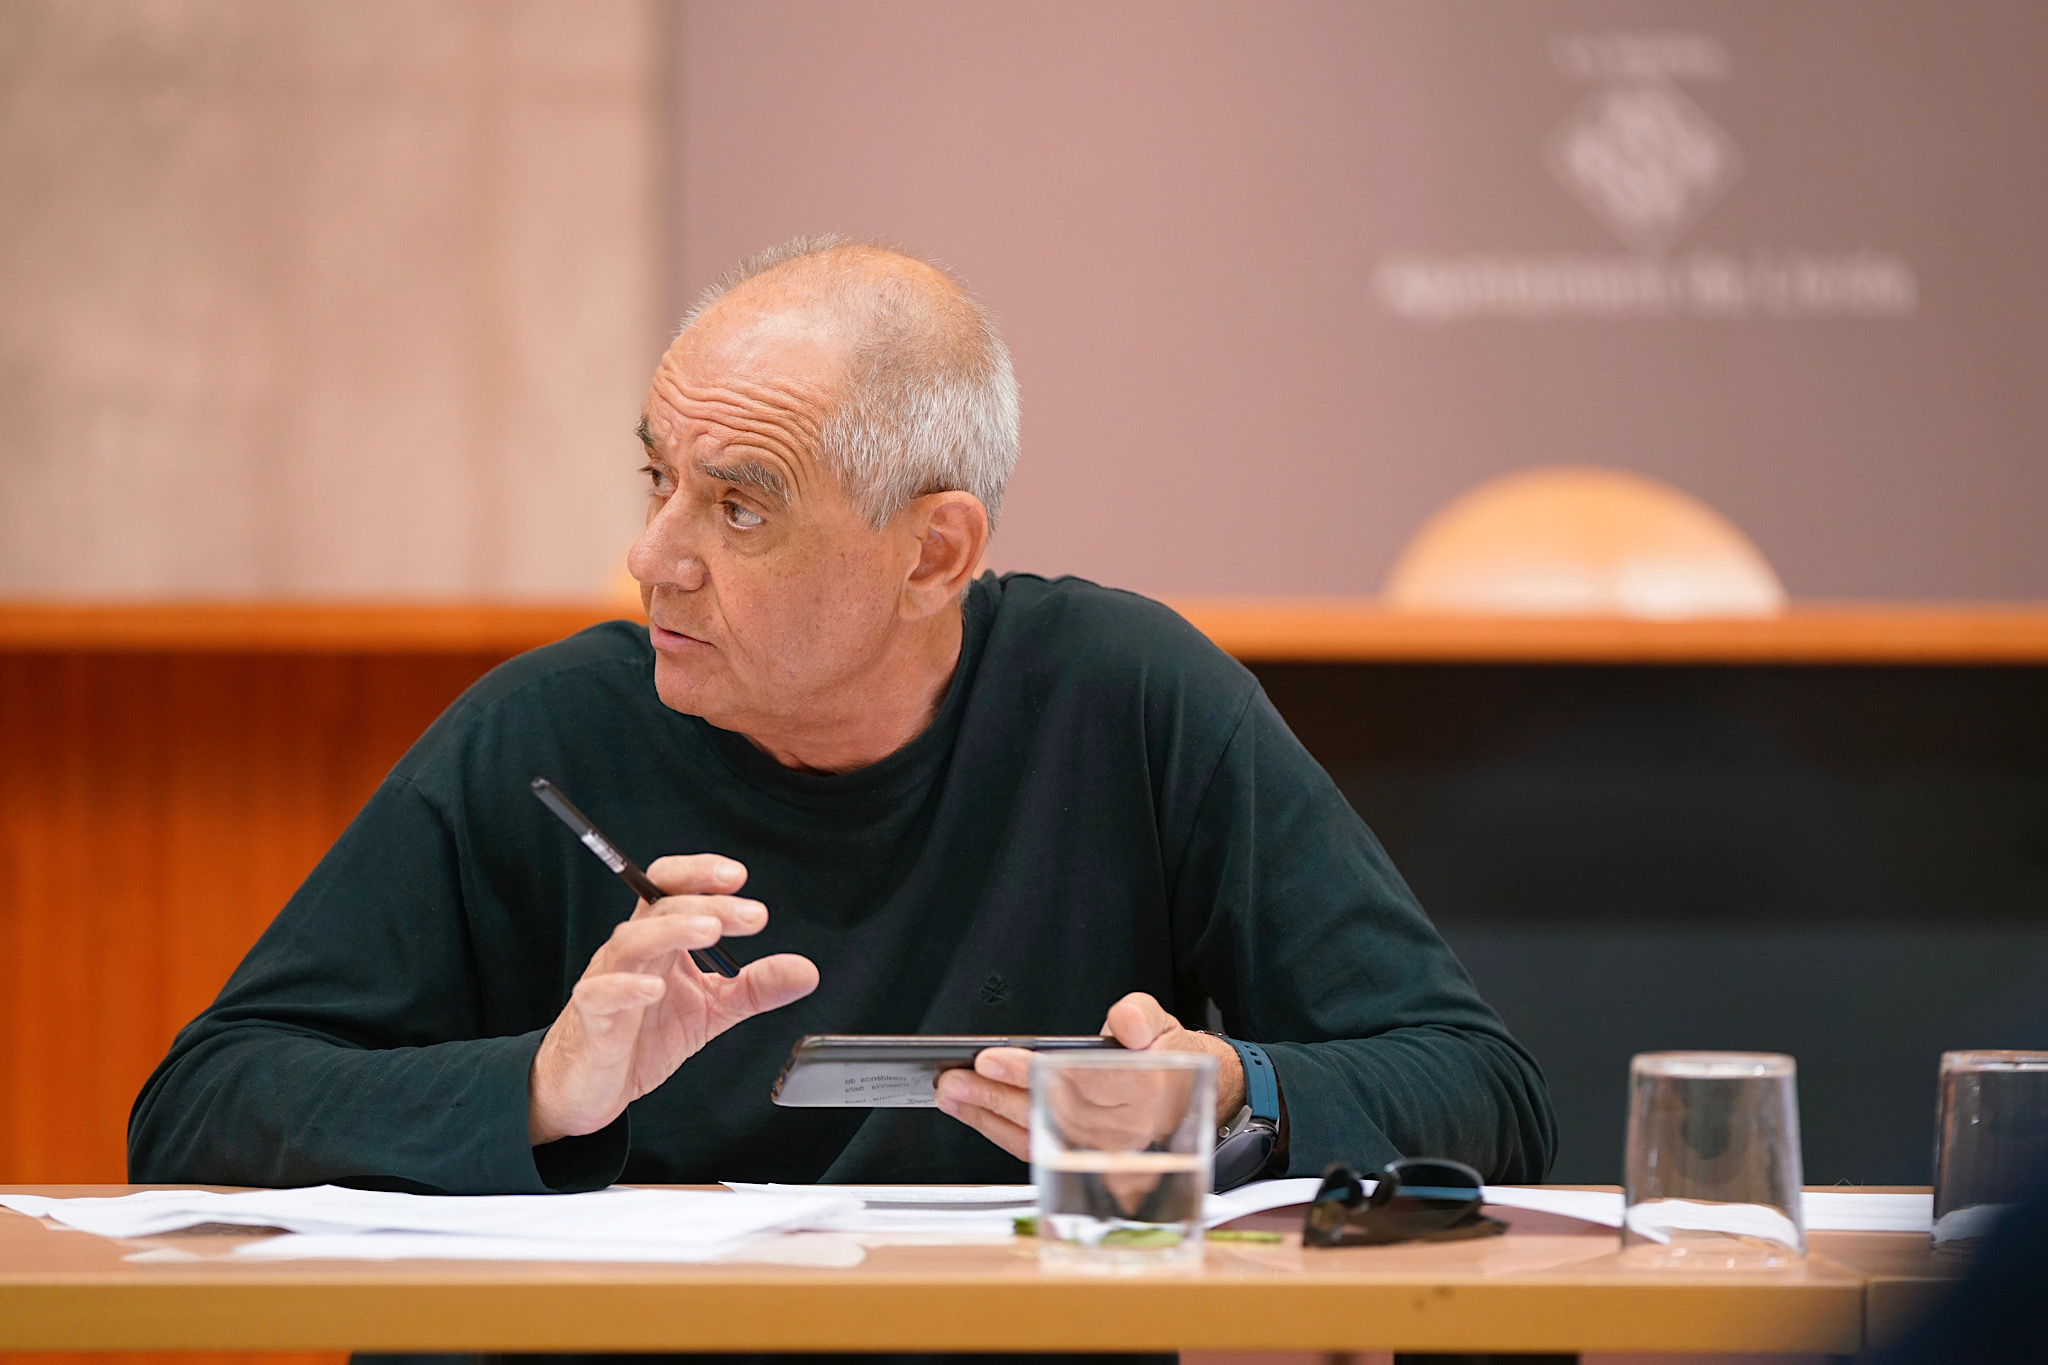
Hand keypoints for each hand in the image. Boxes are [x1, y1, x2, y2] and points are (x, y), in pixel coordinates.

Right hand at [528, 854, 817, 1143]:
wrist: (591, 1085)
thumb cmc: (642, 1036)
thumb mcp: (711, 1009)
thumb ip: (754, 988)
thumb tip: (805, 971)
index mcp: (660, 941)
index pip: (672, 888)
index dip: (700, 873)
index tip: (738, 877)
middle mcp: (633, 952)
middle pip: (661, 908)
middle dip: (708, 904)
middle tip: (753, 916)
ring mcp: (608, 982)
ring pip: (631, 941)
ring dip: (672, 931)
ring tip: (711, 932)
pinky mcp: (593, 1020)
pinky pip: (601, 995)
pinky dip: (626, 987)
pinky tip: (654, 988)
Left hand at [933, 992, 1245, 1160]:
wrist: (1188, 1103)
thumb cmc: (1166, 1059)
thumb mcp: (1162, 1023)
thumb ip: (1141, 1017)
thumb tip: (1123, 1024)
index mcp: (1147, 1092)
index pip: (1077, 1082)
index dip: (1029, 1072)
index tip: (989, 1060)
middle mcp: (1125, 1132)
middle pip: (1048, 1114)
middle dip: (995, 1098)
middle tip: (953, 1080)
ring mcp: (1102, 1156)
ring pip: (1038, 1138)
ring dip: (988, 1118)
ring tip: (951, 1095)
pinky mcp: (1083, 1164)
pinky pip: (1037, 1152)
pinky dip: (1000, 1133)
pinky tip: (973, 1113)